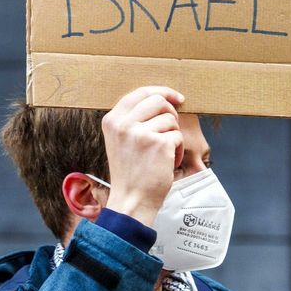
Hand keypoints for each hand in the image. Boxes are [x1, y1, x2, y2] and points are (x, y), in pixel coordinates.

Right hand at [101, 86, 184, 226]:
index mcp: (112, 120)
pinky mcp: (158, 144)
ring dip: (173, 135)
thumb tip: (162, 98)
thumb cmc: (130, 172)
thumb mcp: (120, 140)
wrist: (131, 199)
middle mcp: (123, 123)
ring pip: (170, 119)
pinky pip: (177, 136)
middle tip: (170, 129)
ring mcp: (140, 133)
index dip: (162, 91)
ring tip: (164, 153)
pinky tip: (168, 162)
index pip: (139, 92)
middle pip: (158, 100)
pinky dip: (178, 150)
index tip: (177, 98)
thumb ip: (132, 119)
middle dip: (171, 113)